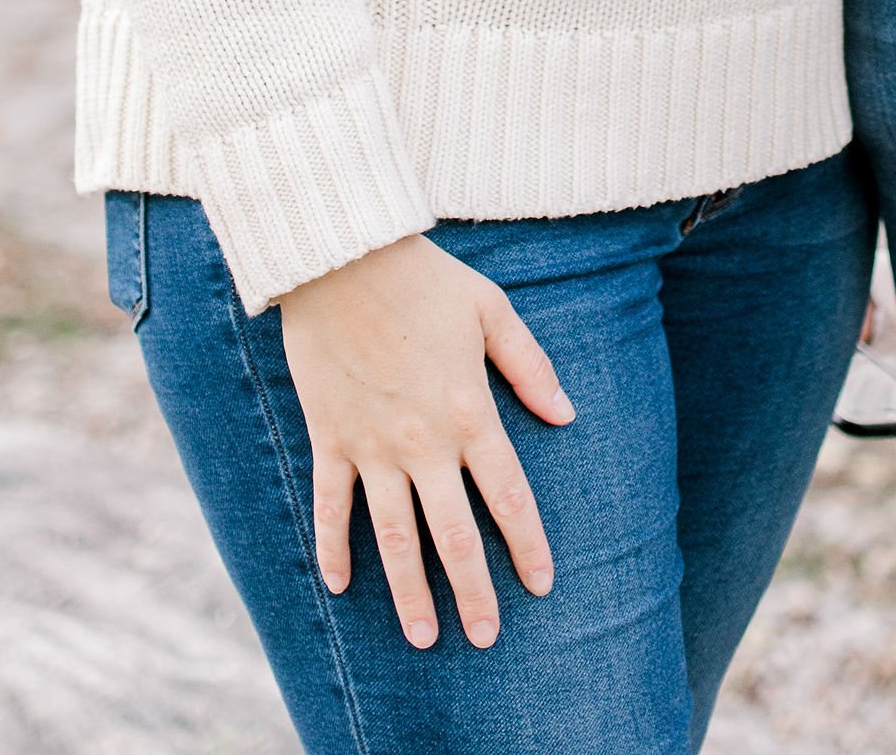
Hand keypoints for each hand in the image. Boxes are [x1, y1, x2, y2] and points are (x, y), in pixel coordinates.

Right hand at [277, 231, 574, 649]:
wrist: (342, 256)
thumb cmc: (424, 278)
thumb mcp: (491, 310)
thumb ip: (529, 366)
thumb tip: (565, 415)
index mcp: (470, 411)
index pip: (508, 494)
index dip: (527, 544)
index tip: (541, 585)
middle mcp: (423, 441)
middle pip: (455, 533)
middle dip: (474, 591)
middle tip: (486, 638)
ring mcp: (372, 445)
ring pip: (396, 536)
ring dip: (410, 591)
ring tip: (425, 637)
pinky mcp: (330, 438)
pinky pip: (332, 505)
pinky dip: (334, 548)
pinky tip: (341, 586)